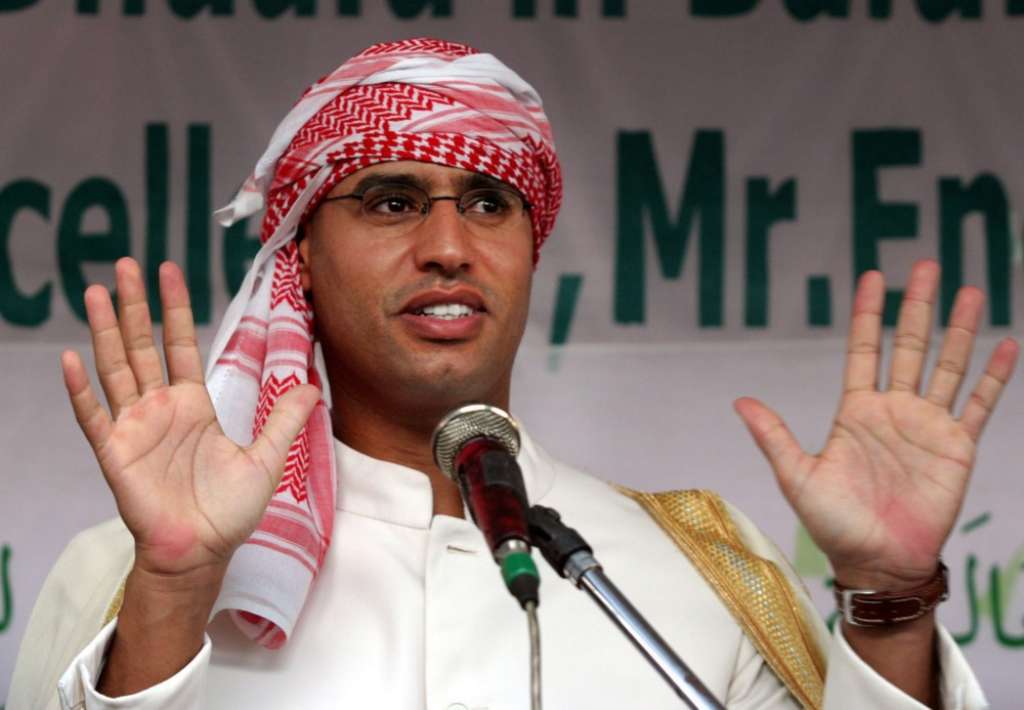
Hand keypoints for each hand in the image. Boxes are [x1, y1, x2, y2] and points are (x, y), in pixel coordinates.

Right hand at [62, 258, 318, 583]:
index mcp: (193, 405)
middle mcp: (160, 408)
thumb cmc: (229, 511)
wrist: (202, 552)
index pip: (181, 343)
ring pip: (116, 368)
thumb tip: (312, 385)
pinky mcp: (115, 453)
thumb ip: (284, 420)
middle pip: (142, 345)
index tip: (169, 271)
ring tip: (95, 291)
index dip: (175, 308)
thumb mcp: (266, 458)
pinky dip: (81, 390)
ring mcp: (134, 428)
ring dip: (104, 331)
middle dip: (133, 305)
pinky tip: (71, 359)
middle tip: (124, 264)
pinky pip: (93, 417)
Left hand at [735, 260, 1017, 590]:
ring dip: (960, 329)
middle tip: (927, 264)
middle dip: (918, 306)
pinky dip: (993, 376)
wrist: (878, 562)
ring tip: (971, 291)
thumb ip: (774, 436)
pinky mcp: (957, 447)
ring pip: (947, 365)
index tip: (872, 276)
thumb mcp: (797, 476)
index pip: (863, 349)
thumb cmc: (834, 524)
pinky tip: (1005, 344)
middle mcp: (894, 410)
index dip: (867, 313)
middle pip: (910, 346)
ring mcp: (928, 426)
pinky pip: (979, 405)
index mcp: (856, 411)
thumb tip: (738, 401)